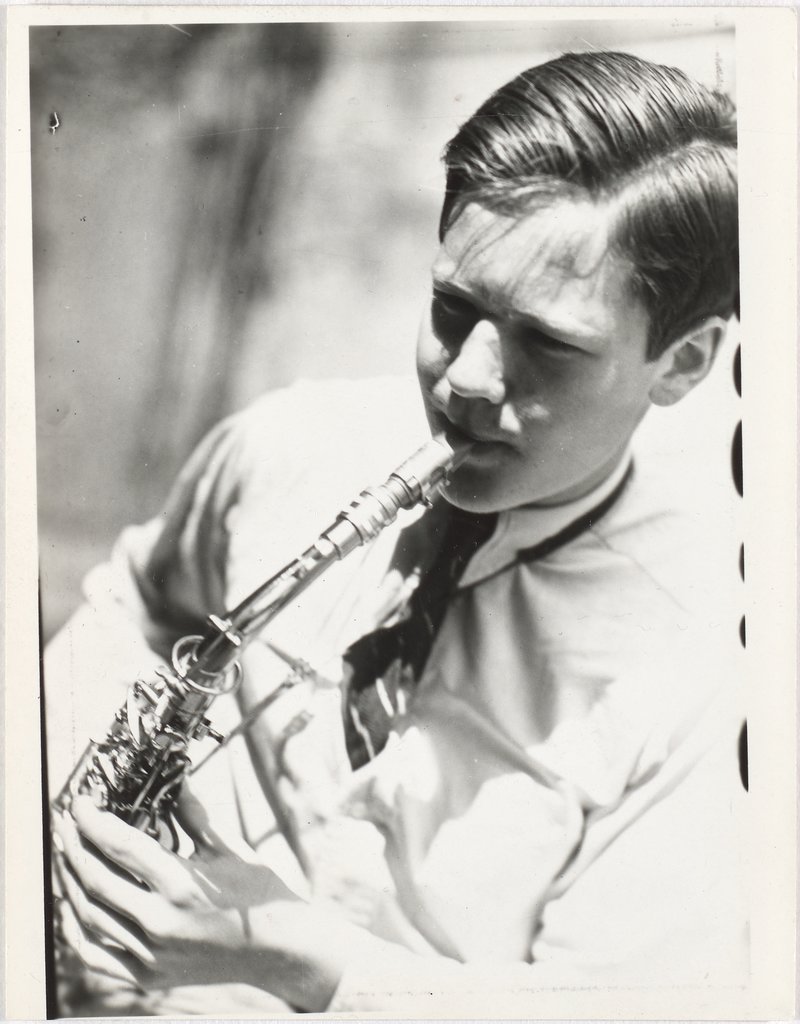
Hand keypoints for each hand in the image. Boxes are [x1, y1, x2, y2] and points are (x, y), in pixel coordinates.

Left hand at [52, 786, 343, 1005]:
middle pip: (98, 879)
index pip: (123, 846)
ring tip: (64, 854)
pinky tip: (71, 903)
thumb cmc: (258, 896)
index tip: (80, 803)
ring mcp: (151, 954)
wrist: (280, 951)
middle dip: (74, 845)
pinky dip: (76, 927)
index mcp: (183, 886)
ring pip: (90, 916)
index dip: (95, 821)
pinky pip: (96, 952)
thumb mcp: (226, 851)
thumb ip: (192, 817)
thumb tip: (175, 779)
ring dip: (70, 881)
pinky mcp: (148, 975)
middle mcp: (161, 923)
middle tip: (64, 821)